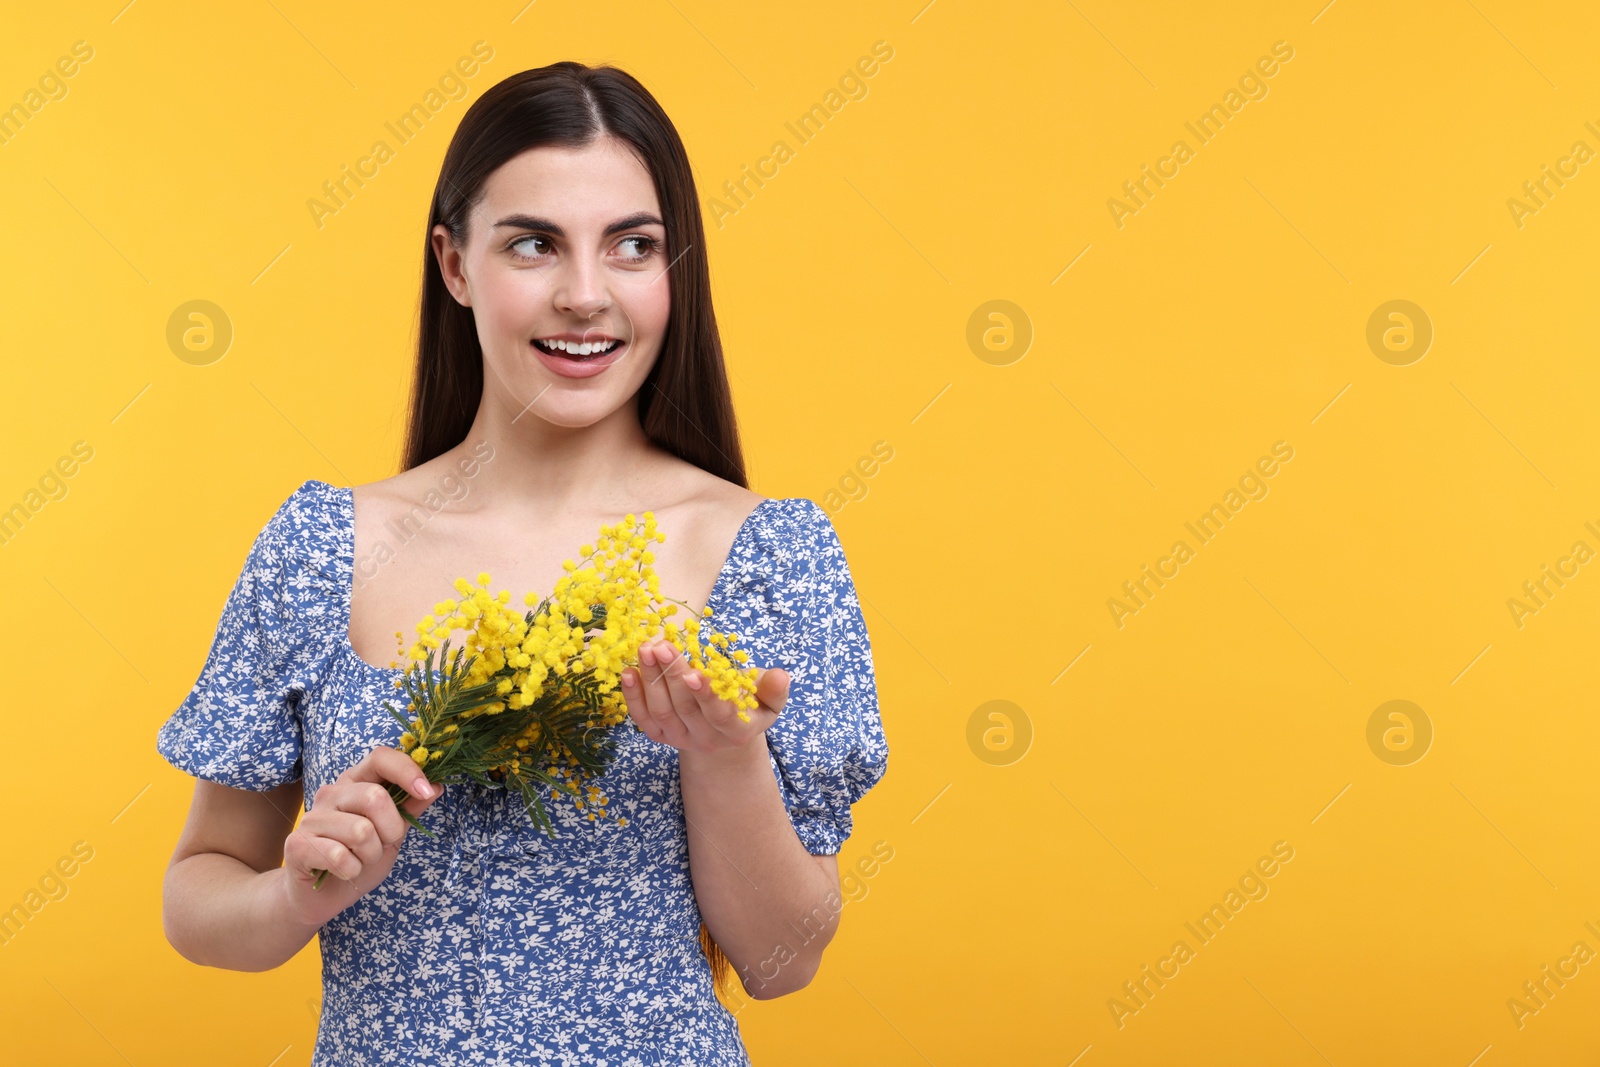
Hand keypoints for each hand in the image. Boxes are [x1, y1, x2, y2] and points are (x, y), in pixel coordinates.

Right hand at [280, 745, 441, 927]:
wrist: (322, 897)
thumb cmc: (359, 859)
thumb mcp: (393, 834)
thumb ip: (410, 808)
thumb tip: (436, 786)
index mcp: (355, 782)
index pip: (381, 757)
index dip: (407, 770)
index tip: (426, 790)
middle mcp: (331, 793)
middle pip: (375, 798)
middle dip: (391, 830)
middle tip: (382, 845)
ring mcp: (311, 818)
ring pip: (361, 831)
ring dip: (370, 855)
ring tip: (359, 860)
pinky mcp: (297, 844)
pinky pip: (339, 856)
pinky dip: (351, 870)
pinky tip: (342, 871)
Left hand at [621, 638, 784, 753]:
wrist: (726, 732)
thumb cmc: (750, 704)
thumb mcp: (769, 699)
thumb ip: (774, 689)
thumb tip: (780, 676)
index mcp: (737, 731)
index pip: (720, 715)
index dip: (707, 695)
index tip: (695, 672)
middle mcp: (707, 739)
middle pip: (685, 709)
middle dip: (672, 676)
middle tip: (662, 646)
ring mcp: (682, 739)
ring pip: (662, 713)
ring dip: (651, 681)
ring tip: (645, 650)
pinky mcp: (662, 737)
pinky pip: (644, 721)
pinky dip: (633, 698)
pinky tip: (627, 673)